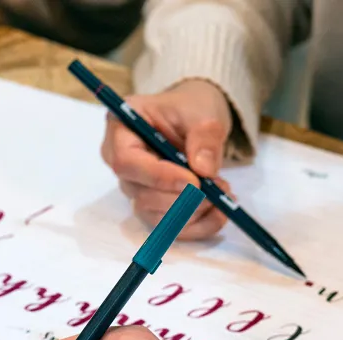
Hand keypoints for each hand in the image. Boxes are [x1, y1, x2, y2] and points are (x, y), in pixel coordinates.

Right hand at [101, 79, 234, 240]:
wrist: (196, 120)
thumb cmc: (191, 108)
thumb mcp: (202, 111)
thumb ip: (204, 135)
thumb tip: (203, 169)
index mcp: (121, 129)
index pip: (126, 162)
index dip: (158, 177)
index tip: (194, 182)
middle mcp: (121, 162)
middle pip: (140, 194)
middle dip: (181, 199)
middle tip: (216, 188)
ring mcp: (135, 188)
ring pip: (154, 216)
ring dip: (192, 213)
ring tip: (222, 193)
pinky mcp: (152, 207)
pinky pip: (170, 228)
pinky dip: (197, 226)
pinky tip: (219, 212)